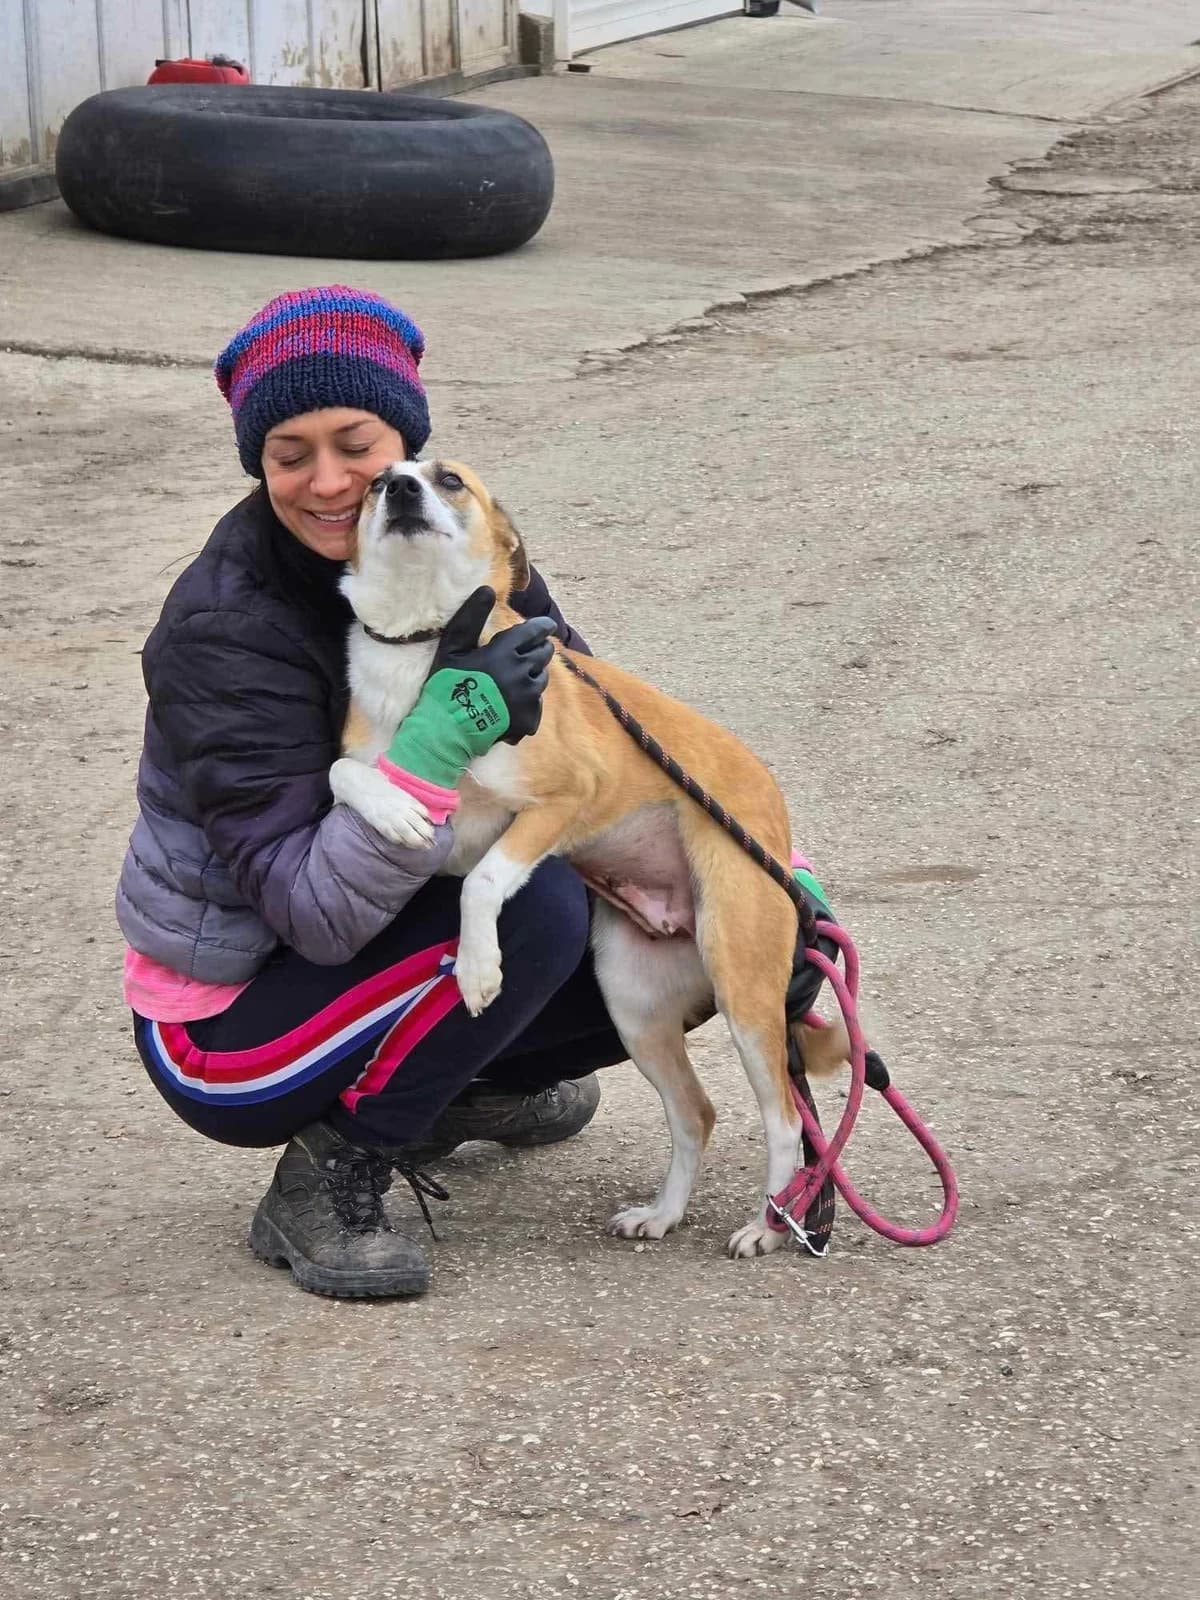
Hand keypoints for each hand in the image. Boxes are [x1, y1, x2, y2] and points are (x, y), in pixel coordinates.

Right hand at [431, 587, 555, 745]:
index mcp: (504, 652)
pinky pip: (536, 705)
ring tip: (514, 680)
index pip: (534, 632)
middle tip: (526, 654)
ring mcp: (527, 699)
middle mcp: (521, 673)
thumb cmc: (446, 685)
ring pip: (541, 679)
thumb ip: (471, 617)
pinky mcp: (529, 720)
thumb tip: (488, 589)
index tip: (547, 626)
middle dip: (538, 650)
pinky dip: (528, 702)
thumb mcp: (453, 647)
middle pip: (543, 654)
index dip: (542, 627)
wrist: (445, 731)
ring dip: (532, 675)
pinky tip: (510, 704)